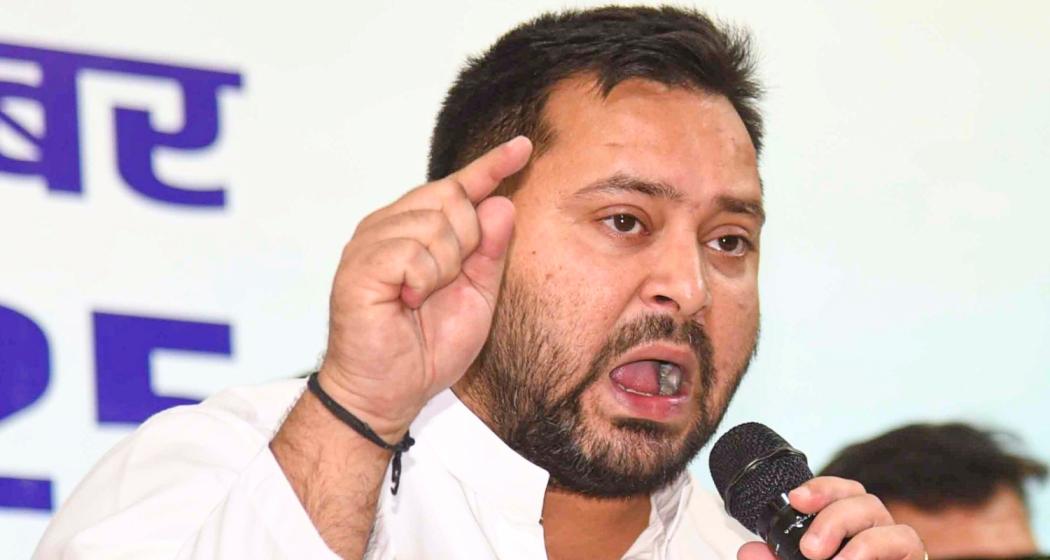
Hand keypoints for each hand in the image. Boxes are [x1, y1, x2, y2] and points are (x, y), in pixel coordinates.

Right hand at [318, 136, 532, 441]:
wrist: (390, 391)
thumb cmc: (428, 346)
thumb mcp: (477, 296)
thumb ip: (490, 252)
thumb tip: (502, 202)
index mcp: (418, 230)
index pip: (459, 187)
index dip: (491, 166)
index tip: (522, 147)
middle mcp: (391, 226)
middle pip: (452, 199)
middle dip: (466, 244)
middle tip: (443, 285)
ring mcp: (371, 241)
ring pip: (435, 223)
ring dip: (443, 267)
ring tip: (420, 297)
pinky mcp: (359, 264)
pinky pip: (412, 251)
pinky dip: (423, 279)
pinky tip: (407, 300)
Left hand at [738, 476, 924, 559]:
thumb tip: (747, 552)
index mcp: (848, 529)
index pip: (840, 492)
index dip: (821, 488)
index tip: (796, 498)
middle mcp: (874, 531)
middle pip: (862, 498)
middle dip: (833, 514)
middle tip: (810, 549)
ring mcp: (894, 546)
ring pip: (880, 515)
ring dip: (854, 536)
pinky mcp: (912, 557)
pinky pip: (905, 540)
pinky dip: (874, 549)